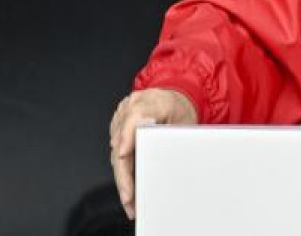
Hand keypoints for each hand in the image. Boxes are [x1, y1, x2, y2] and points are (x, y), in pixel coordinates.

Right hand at [109, 88, 196, 218]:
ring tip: (130, 201)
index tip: (122, 154)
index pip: (135, 116)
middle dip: (123, 172)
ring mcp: (122, 117)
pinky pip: (117, 152)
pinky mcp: (118, 128)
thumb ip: (172, 136)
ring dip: (122, 178)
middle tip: (129, 196)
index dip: (127, 135)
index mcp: (152, 101)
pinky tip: (128, 191)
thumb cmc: (181, 110)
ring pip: (116, 151)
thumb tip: (164, 161)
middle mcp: (132, 106)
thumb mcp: (184, 121)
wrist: (175, 98)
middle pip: (121, 141)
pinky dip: (122, 172)